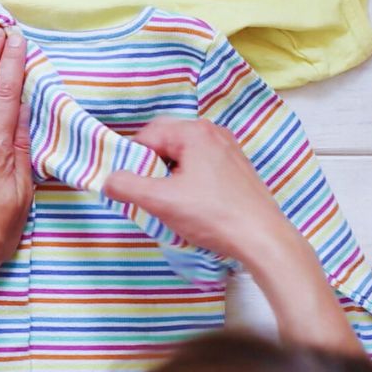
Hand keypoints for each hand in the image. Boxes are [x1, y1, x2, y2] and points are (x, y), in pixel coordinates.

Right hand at [102, 117, 300, 266]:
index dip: (132, 159)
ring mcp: (229, 149)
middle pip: (166, 142)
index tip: (131, 185)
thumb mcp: (160, 201)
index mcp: (194, 132)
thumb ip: (125, 186)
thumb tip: (108, 180)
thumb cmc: (212, 215)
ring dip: (169, 175)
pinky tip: (192, 204)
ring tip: (170, 201)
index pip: (147, 135)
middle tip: (149, 193)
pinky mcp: (237, 168)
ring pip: (183, 155)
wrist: (262, 239)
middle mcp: (213, 133)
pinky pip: (201, 165)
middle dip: (151, 166)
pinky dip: (188, 180)